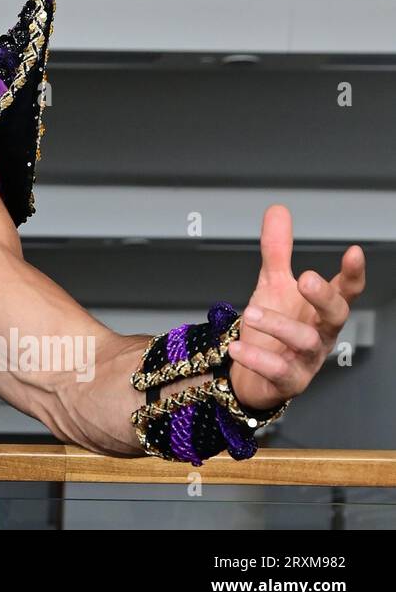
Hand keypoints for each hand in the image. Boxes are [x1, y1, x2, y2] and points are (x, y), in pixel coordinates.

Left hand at [228, 204, 363, 410]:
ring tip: (250, 312)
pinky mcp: (289, 381)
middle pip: (336, 315)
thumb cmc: (272, 328)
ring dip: (279, 325)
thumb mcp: (273, 284)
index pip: (345, 290)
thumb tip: (278, 210)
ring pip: (305, 342)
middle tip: (304, 278)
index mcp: (320, 309)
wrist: (252, 373)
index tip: (353, 252)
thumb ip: (277, 251)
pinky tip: (238, 347)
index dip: (353, 273)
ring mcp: (307, 359)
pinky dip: (259, 359)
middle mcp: (320, 334)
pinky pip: (280, 371)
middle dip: (323, 296)